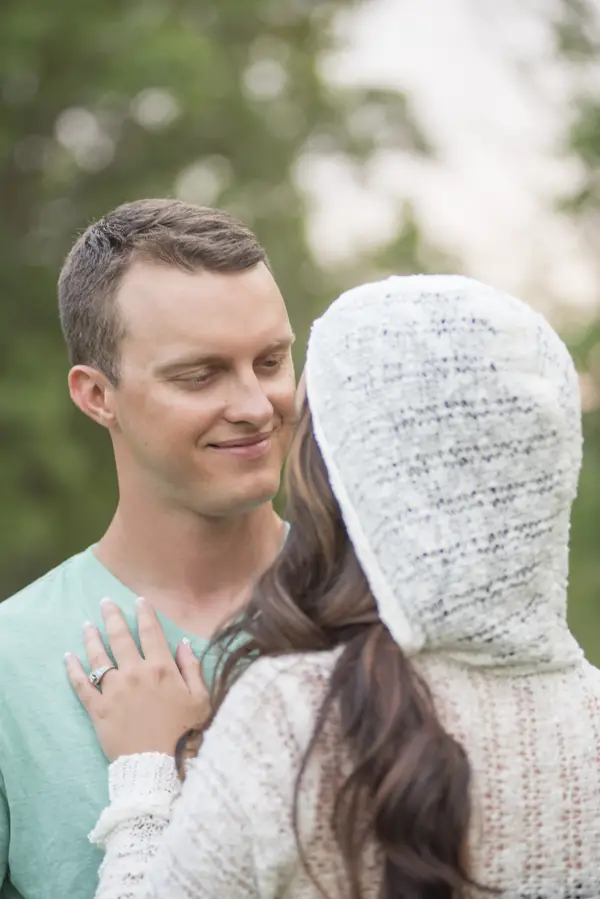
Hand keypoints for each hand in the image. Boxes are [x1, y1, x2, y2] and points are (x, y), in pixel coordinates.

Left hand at [65, 597, 207, 760]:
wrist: (156, 766)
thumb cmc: (183, 733)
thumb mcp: (201, 699)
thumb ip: (192, 669)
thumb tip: (182, 644)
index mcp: (161, 668)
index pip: (151, 632)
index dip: (145, 614)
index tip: (139, 601)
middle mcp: (135, 673)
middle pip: (120, 638)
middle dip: (112, 617)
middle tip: (105, 602)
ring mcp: (114, 690)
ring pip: (99, 657)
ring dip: (91, 638)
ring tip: (86, 624)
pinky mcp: (98, 709)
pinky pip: (81, 685)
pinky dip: (73, 669)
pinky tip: (68, 657)